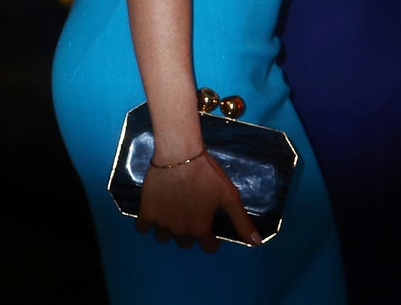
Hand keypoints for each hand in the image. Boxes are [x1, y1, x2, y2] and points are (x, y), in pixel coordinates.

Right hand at [137, 152, 261, 251]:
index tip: (211, 229)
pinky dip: (148, 224)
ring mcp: (162, 222)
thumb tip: (256, 243)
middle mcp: (180, 230)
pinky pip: (143, 228)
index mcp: (200, 228)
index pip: (208, 246)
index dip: (212, 239)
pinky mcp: (146, 212)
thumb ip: (242, 221)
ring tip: (174, 213)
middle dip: (190, 232)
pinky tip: (155, 213)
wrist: (179, 153)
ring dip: (169, 229)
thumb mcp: (229, 195)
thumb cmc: (206, 172)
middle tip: (191, 214)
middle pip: (185, 242)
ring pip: (164, 237)